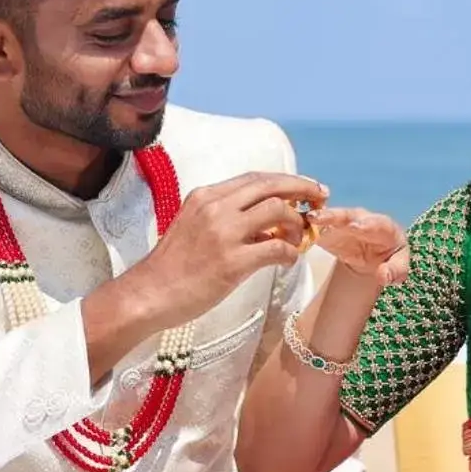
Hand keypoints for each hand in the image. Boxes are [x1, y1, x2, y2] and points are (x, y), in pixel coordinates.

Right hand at [130, 172, 324, 331]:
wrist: (148, 294)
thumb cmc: (172, 266)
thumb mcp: (194, 225)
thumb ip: (226, 216)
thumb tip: (268, 222)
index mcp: (206, 195)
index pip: (256, 178)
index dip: (286, 181)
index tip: (305, 188)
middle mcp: (216, 207)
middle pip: (271, 185)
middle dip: (302, 188)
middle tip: (322, 197)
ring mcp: (224, 233)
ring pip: (278, 210)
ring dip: (297, 223)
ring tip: (300, 238)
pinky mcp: (232, 262)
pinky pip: (276, 248)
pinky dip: (290, 252)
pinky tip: (289, 260)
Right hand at [309, 207, 409, 287]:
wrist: (372, 259)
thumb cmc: (389, 260)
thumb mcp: (398, 268)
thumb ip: (395, 271)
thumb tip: (383, 275)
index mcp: (385, 228)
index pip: (379, 224)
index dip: (368, 224)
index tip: (356, 227)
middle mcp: (364, 220)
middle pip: (352, 216)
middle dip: (339, 217)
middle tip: (326, 218)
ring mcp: (345, 223)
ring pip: (334, 217)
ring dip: (323, 217)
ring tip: (311, 218)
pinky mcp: (330, 229)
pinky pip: (320, 225)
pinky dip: (310, 225)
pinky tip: (300, 224)